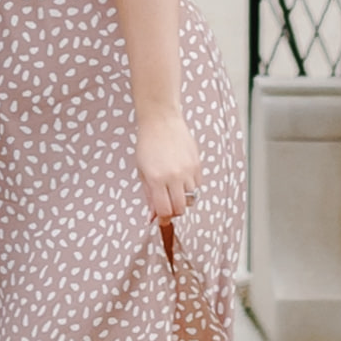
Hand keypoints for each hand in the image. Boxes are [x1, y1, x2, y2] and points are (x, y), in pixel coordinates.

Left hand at [134, 114, 200, 250]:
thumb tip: (153, 215)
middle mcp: (174, 177)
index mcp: (157, 179)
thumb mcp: (142, 171)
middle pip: (180, 209)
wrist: (161, 120)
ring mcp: (188, 170)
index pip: (164, 210)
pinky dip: (190, 187)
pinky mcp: (197, 164)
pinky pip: (198, 186)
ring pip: (191, 199)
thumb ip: (149, 195)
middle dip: (173, 211)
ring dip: (182, 199)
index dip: (163, 219)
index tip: (160, 219)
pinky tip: (181, 178)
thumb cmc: (148, 143)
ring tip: (173, 188)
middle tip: (167, 205)